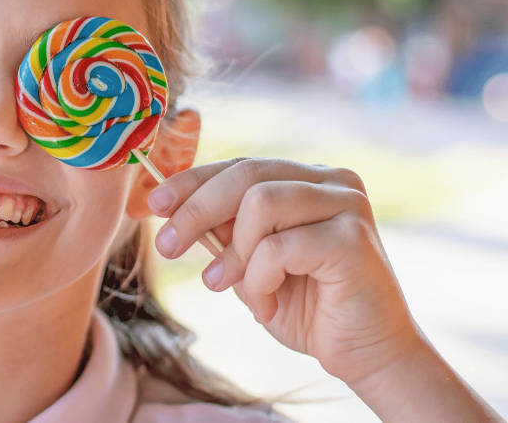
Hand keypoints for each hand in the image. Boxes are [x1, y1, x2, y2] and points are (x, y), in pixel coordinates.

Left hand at [148, 157, 421, 386]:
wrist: (366, 355)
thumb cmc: (306, 306)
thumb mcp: (249, 261)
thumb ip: (223, 229)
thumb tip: (169, 204)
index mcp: (307, 177)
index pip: (240, 166)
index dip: (192, 181)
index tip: (154, 203)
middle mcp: (332, 180)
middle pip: (246, 175)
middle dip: (196, 210)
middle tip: (168, 246)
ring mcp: (347, 205)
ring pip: (260, 203)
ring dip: (234, 253)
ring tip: (227, 286)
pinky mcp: (353, 239)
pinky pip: (279, 247)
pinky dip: (259, 280)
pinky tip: (266, 305)